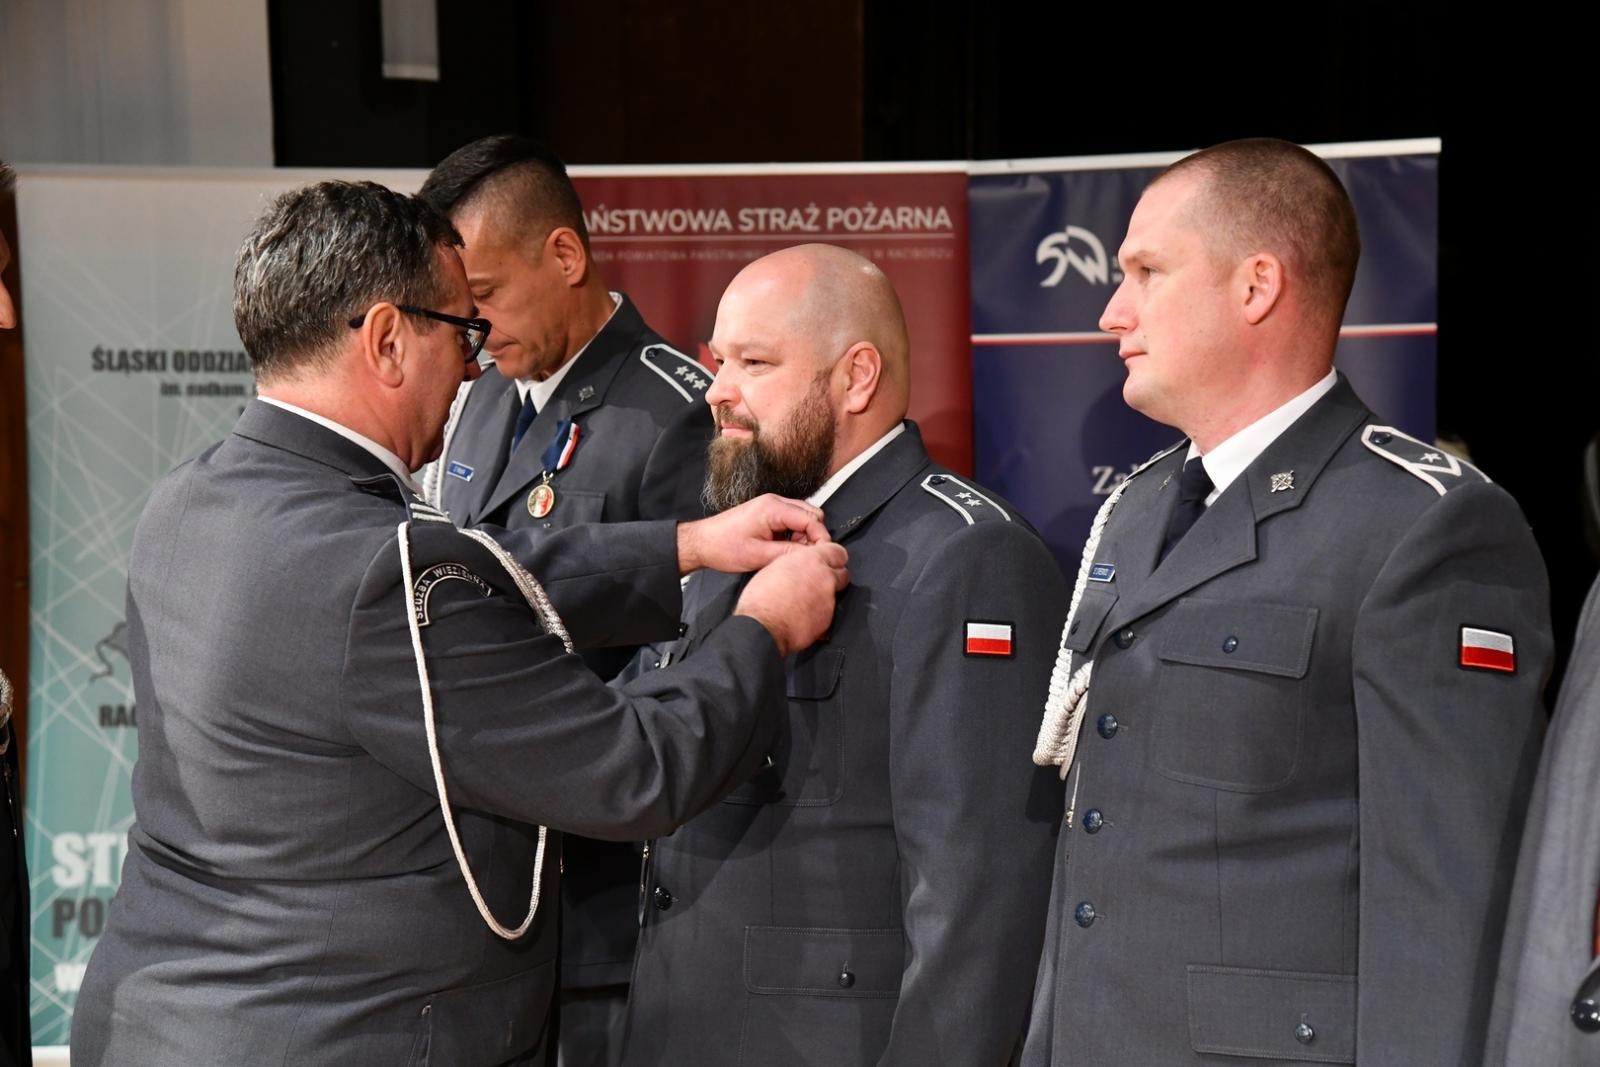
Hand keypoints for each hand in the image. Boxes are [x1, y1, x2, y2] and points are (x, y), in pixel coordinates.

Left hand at [676, 494, 829, 574]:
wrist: (702, 543)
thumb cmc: (723, 547)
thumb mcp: (759, 555)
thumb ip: (789, 553)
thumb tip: (813, 556)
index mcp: (773, 508)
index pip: (811, 519)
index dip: (820, 538)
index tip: (822, 555)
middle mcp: (774, 502)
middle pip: (811, 515)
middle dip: (814, 536)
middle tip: (806, 557)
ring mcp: (771, 506)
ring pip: (802, 518)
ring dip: (803, 537)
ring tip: (792, 555)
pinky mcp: (767, 514)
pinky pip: (791, 521)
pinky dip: (794, 535)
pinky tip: (784, 550)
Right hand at [734, 543, 848, 656]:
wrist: (763, 627)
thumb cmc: (761, 599)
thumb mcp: (774, 568)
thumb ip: (795, 565)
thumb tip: (798, 568)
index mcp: (811, 560)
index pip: (838, 552)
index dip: (832, 558)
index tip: (827, 561)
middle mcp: (825, 578)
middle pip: (843, 574)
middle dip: (832, 577)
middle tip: (816, 581)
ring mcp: (829, 600)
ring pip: (835, 595)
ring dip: (824, 597)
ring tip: (803, 602)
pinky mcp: (828, 620)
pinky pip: (828, 614)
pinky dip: (819, 614)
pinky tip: (802, 616)